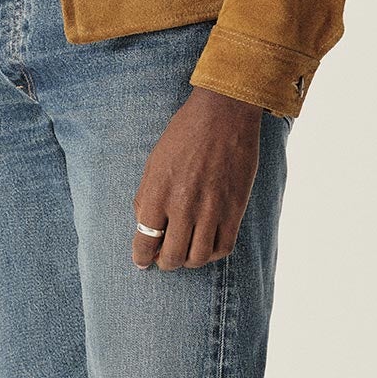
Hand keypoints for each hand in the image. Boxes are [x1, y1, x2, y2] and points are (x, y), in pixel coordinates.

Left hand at [132, 88, 263, 269]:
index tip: (142, 262)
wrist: (224, 114)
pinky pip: (223, 247)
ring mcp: (211, 209)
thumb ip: (146, 197)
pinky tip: (207, 246)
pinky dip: (213, 254)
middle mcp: (184, 206)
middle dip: (164, 262)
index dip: (142, 257)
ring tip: (186, 253)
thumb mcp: (154, 162)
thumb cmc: (184, 134)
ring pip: (198, 257)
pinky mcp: (235, 209)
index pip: (145, 241)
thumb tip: (144, 226)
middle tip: (164, 259)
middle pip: (172, 256)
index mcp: (158, 193)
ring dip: (188, 261)